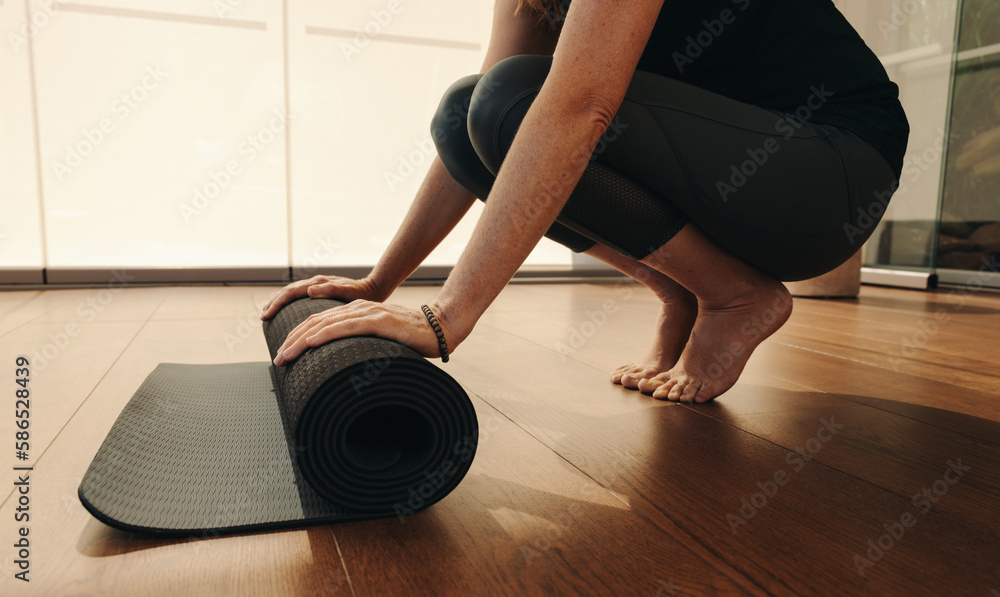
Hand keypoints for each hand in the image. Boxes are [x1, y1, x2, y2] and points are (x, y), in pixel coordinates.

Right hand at [261, 275, 384, 319]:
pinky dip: (288, 302)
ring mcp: (316, 286)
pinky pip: (298, 296)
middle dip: (274, 304)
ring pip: (291, 293)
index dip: (277, 304)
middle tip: (263, 317)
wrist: (372, 288)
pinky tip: (284, 312)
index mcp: (318, 283)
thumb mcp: (349, 292)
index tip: (266, 315)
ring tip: (267, 314)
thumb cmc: (362, 293)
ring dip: (278, 302)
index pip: (290, 293)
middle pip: (287, 292)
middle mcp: (314, 283)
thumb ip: (330, 290)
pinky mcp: (319, 291)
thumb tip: (309, 290)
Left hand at [272, 300, 452, 365]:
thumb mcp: (381, 343)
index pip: (319, 322)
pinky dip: (324, 334)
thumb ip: (363, 348)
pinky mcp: (378, 321)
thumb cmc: (412, 340)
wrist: (439, 329)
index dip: (297, 337)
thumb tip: (345, 371)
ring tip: (285, 356)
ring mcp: (367, 313)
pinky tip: (310, 342)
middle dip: (292, 340)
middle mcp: (357, 309)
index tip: (285, 354)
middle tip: (278, 359)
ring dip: (300, 341)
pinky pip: (345, 327)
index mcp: (356, 313)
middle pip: (315, 322)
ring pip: (325, 325)